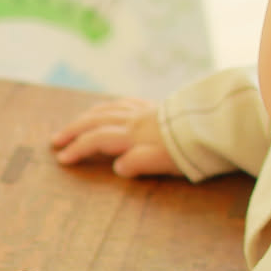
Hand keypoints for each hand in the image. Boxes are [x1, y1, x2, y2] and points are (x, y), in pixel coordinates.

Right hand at [51, 96, 179, 177]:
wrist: (215, 125)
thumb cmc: (190, 150)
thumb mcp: (165, 163)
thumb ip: (139, 164)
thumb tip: (118, 167)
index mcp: (133, 135)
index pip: (96, 140)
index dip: (78, 149)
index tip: (62, 159)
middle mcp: (134, 120)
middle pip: (95, 121)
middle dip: (73, 130)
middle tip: (55, 140)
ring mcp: (144, 111)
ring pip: (107, 109)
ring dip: (86, 117)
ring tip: (73, 125)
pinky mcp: (155, 107)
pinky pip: (124, 102)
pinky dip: (108, 107)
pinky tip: (106, 109)